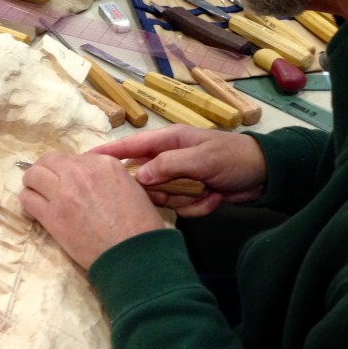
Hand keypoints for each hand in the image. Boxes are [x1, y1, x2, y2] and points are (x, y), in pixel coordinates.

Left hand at [19, 151, 166, 269]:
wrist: (133, 252)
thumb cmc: (141, 224)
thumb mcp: (132, 187)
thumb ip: (108, 177)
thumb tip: (92, 180)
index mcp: (104, 162)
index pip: (74, 157)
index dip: (69, 170)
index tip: (71, 183)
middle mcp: (80, 170)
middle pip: (49, 160)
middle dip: (46, 170)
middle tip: (48, 184)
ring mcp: (63, 191)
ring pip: (33, 175)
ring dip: (33, 184)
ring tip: (38, 195)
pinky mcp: (51, 215)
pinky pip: (27, 199)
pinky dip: (29, 201)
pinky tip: (36, 209)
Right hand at [90, 125, 265, 216]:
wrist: (264, 175)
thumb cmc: (233, 157)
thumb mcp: (201, 158)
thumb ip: (168, 165)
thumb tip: (138, 176)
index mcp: (168, 141)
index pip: (129, 146)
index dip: (106, 154)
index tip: (83, 161)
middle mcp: (169, 159)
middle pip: (144, 180)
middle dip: (163, 190)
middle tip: (182, 189)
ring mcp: (179, 179)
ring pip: (163, 197)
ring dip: (185, 199)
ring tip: (206, 190)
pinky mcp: (189, 195)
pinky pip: (180, 207)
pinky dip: (198, 206)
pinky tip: (213, 197)